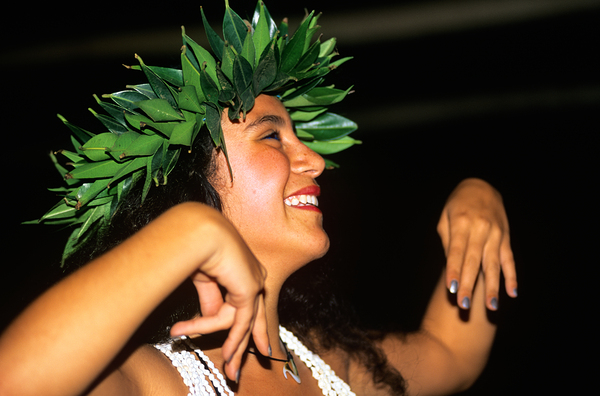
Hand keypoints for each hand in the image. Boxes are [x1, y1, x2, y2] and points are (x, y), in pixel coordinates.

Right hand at [167, 205, 269, 380]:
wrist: (196, 233)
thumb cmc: (195, 247)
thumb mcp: (204, 280)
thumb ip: (211, 300)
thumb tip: (211, 319)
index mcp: (245, 268)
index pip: (249, 303)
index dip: (248, 326)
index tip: (243, 346)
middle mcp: (255, 274)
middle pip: (254, 316)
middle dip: (246, 344)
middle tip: (238, 370)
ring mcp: (255, 281)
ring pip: (244, 323)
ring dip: (233, 347)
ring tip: (228, 370)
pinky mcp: (250, 288)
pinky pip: (242, 321)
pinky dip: (234, 340)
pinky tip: (229, 356)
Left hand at [437, 178, 517, 310]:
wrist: (481, 187)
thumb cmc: (457, 206)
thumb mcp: (445, 218)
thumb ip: (447, 242)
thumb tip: (451, 267)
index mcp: (461, 223)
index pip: (456, 252)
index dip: (453, 271)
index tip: (451, 289)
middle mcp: (481, 229)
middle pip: (474, 261)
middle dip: (469, 284)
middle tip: (464, 305)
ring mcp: (496, 234)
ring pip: (494, 264)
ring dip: (493, 286)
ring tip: (491, 306)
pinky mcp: (506, 238)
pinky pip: (509, 260)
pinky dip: (512, 276)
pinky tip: (512, 292)